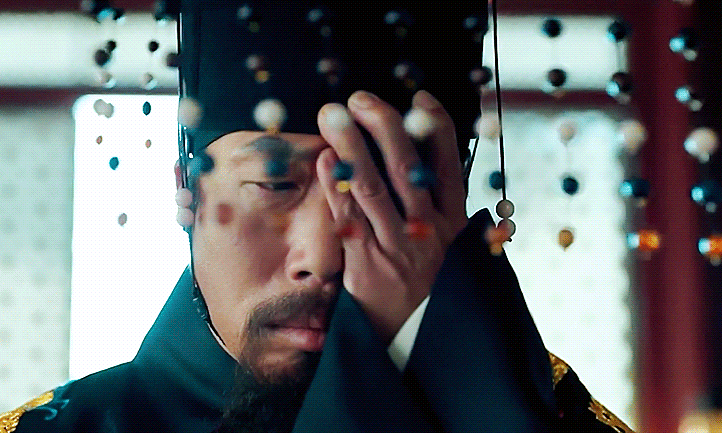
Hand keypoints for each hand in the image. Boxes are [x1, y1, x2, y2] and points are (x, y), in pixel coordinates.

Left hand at [316, 90, 467, 341]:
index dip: (435, 128)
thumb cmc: (427, 287)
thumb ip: (444, 207)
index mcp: (454, 224)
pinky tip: (324, 158)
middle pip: (407, 169)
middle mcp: (428, 232)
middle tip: (360, 97)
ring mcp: (397, 248)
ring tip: (333, 114)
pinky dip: (335, 185)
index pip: (448, 165)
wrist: (411, 342)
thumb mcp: (450, 248)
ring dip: (352, 146)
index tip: (418, 97)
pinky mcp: (366, 265)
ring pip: (374, 187)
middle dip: (384, 126)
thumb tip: (436, 156)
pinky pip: (348, 218)